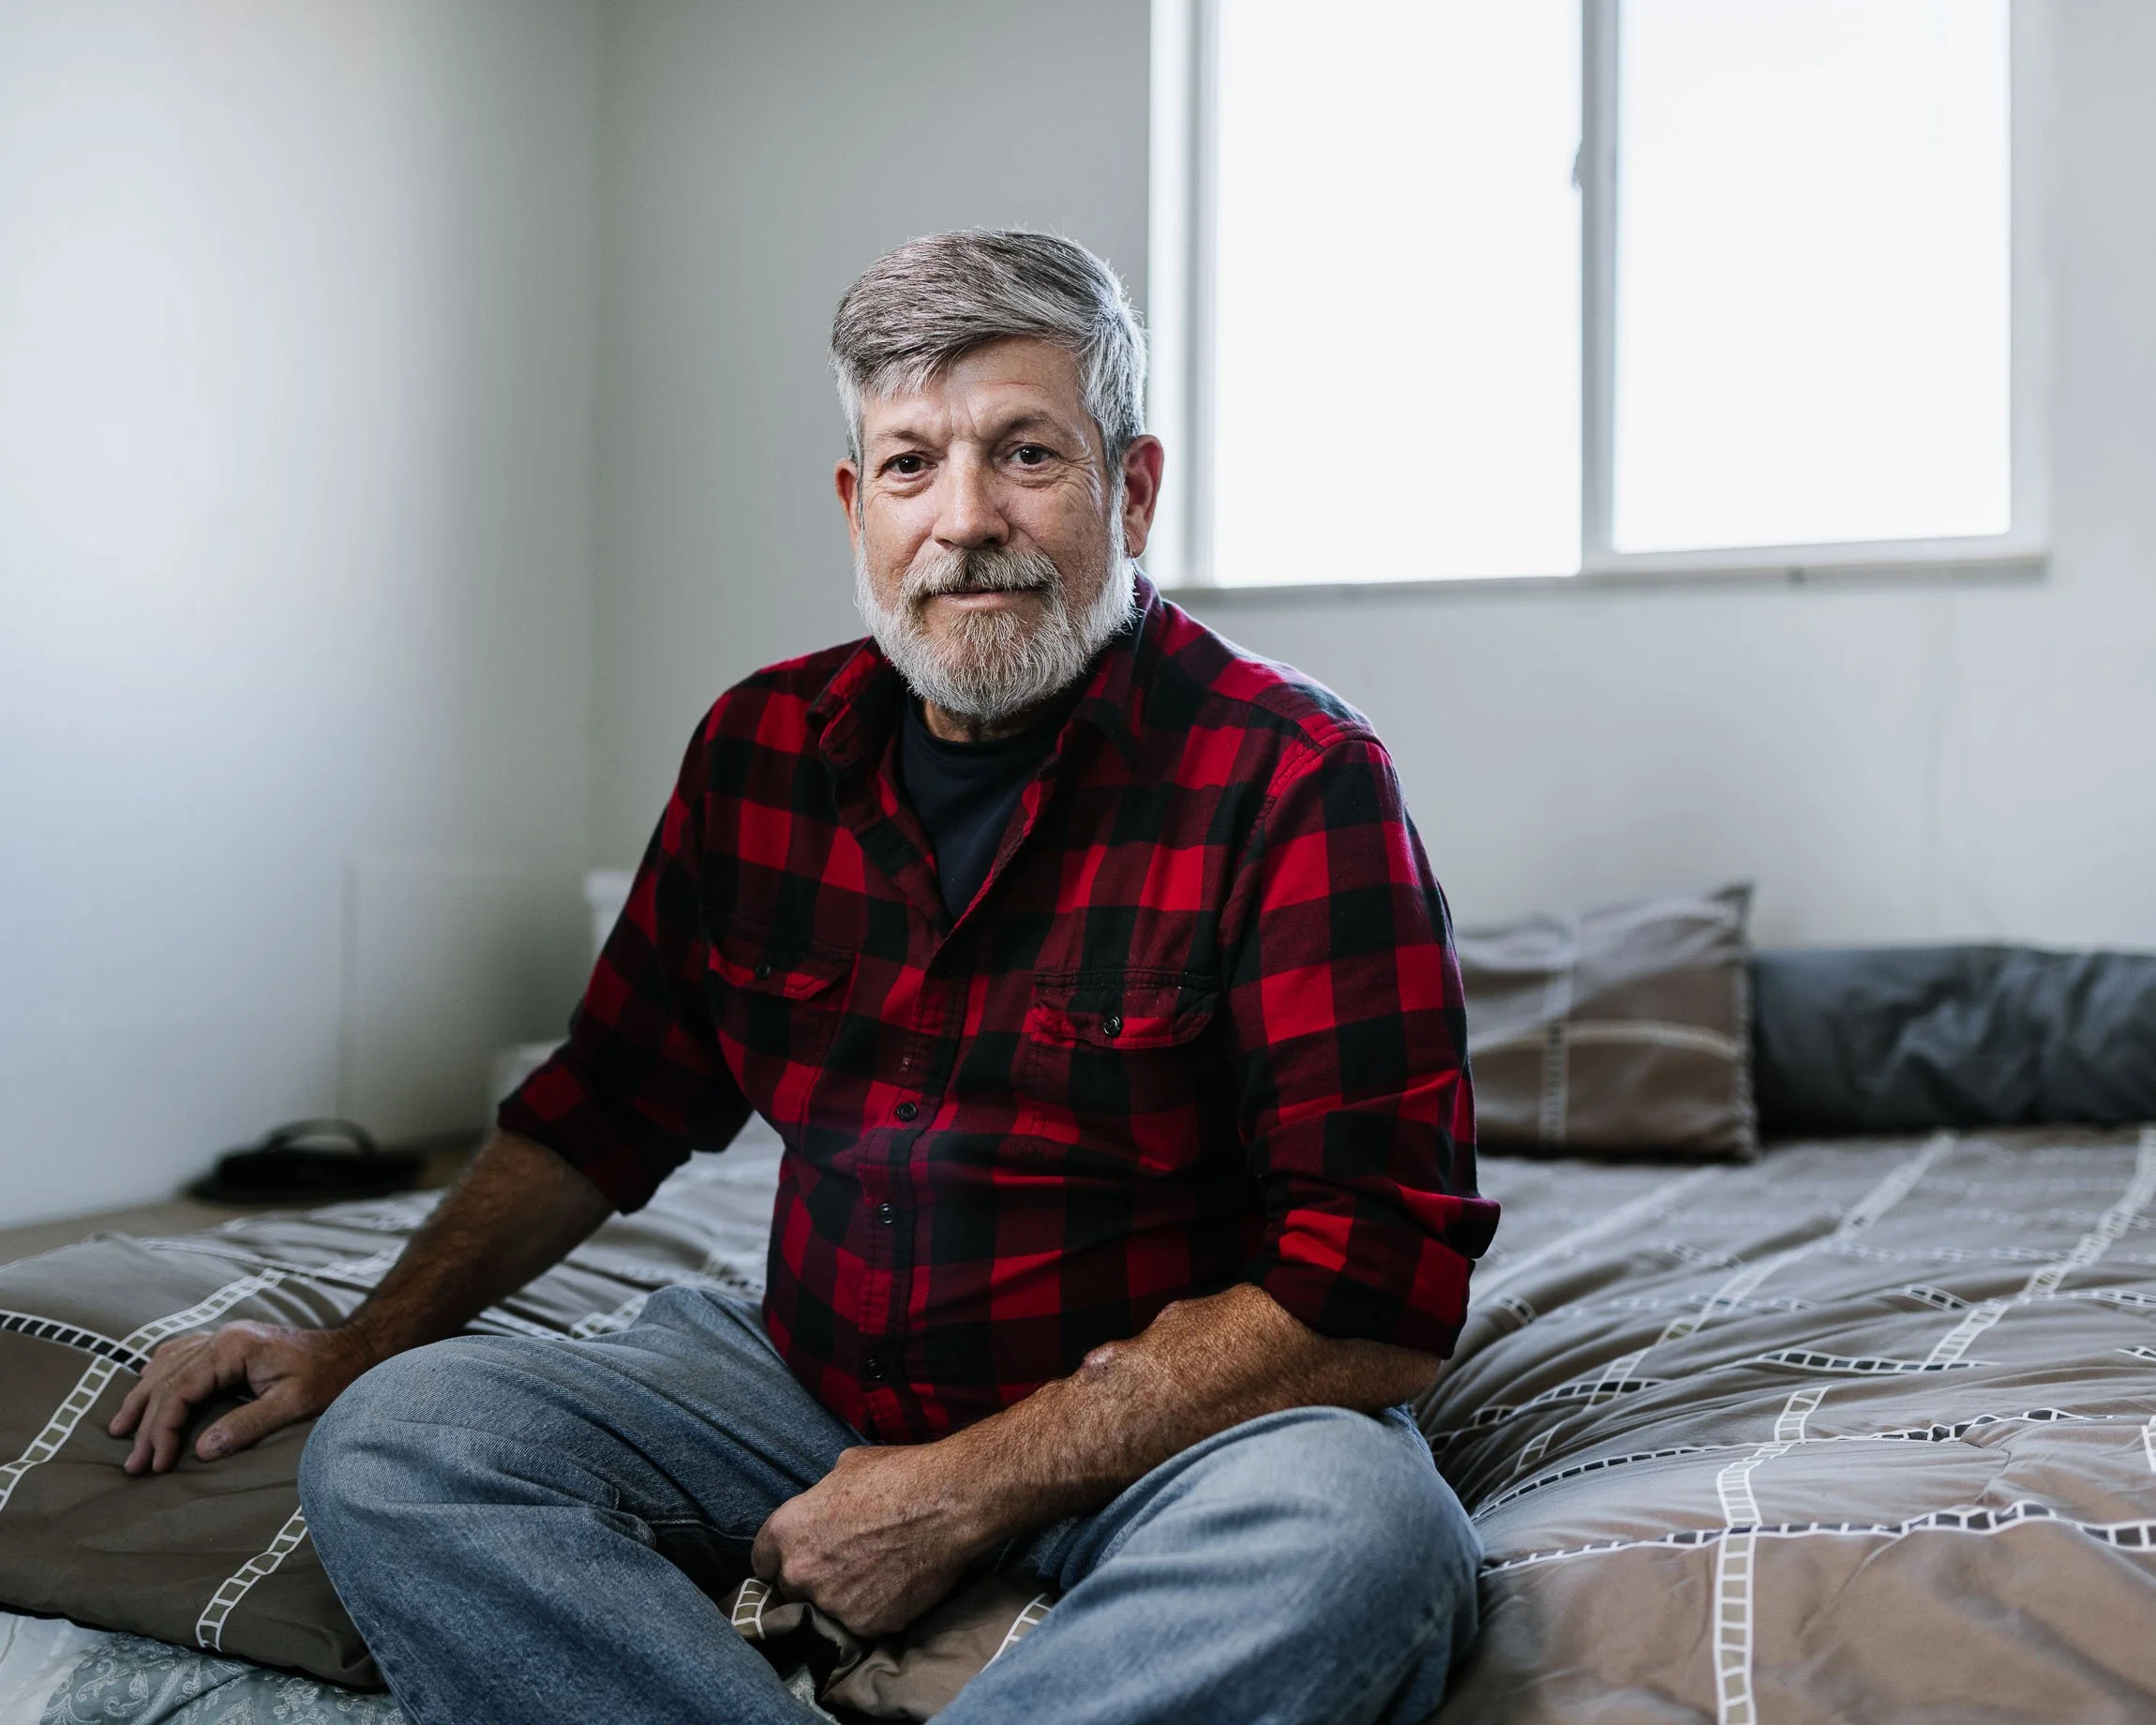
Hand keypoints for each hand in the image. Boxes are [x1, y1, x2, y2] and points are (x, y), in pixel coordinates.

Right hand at [107, 1321, 378, 1474]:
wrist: (354, 1350)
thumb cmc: (330, 1376)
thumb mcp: (293, 1404)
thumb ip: (248, 1425)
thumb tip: (202, 1451)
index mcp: (234, 1347)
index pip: (180, 1390)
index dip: (162, 1429)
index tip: (154, 1463)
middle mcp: (223, 1337)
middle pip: (168, 1380)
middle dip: (147, 1424)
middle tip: (133, 1464)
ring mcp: (225, 1337)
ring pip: (168, 1365)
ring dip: (144, 1398)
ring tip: (120, 1429)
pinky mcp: (231, 1344)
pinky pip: (181, 1354)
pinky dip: (160, 1373)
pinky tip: (147, 1386)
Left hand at [751, 1443, 991, 1637]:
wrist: (948, 1504)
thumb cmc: (900, 1475)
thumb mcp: (846, 1468)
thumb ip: (822, 1498)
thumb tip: (825, 1507)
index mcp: (787, 1530)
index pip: (762, 1561)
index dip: (782, 1557)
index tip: (800, 1556)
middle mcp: (801, 1572)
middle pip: (792, 1588)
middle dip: (812, 1579)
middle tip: (844, 1563)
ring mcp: (833, 1604)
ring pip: (828, 1608)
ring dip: (844, 1596)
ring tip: (877, 1571)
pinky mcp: (867, 1625)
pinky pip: (862, 1621)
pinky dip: (875, 1609)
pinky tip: (896, 1584)